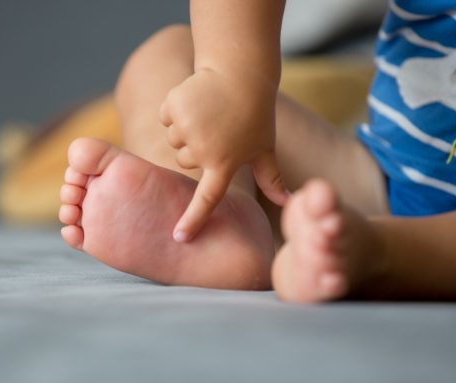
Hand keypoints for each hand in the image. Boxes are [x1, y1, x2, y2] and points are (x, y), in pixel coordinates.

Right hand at [159, 67, 287, 241]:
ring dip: (185, 128)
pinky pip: (165, 118)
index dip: (194, 220)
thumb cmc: (255, 114)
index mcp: (225, 163)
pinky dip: (175, 109)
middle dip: (195, 148)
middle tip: (216, 129)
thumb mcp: (265, 147)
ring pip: (173, 140)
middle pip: (185, 161)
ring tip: (207, 113)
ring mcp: (187, 128)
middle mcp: (204, 150)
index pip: (208, 199)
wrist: (241, 72)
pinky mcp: (173, 107)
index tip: (179, 237)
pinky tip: (195, 100)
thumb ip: (272, 179)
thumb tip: (290, 203)